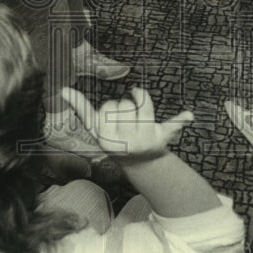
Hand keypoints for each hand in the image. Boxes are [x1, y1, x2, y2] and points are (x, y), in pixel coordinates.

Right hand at [60, 86, 193, 161]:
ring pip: (141, 103)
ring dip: (140, 103)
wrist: (140, 162)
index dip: (110, 108)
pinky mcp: (161, 137)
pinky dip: (180, 120)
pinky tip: (189, 115)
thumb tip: (63, 90)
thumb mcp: (97, 128)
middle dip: (125, 107)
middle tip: (126, 123)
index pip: (107, 107)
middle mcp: (126, 141)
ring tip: (138, 120)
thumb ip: (81, 109)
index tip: (112, 117)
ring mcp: (145, 139)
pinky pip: (171, 125)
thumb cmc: (114, 138)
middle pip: (124, 104)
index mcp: (107, 139)